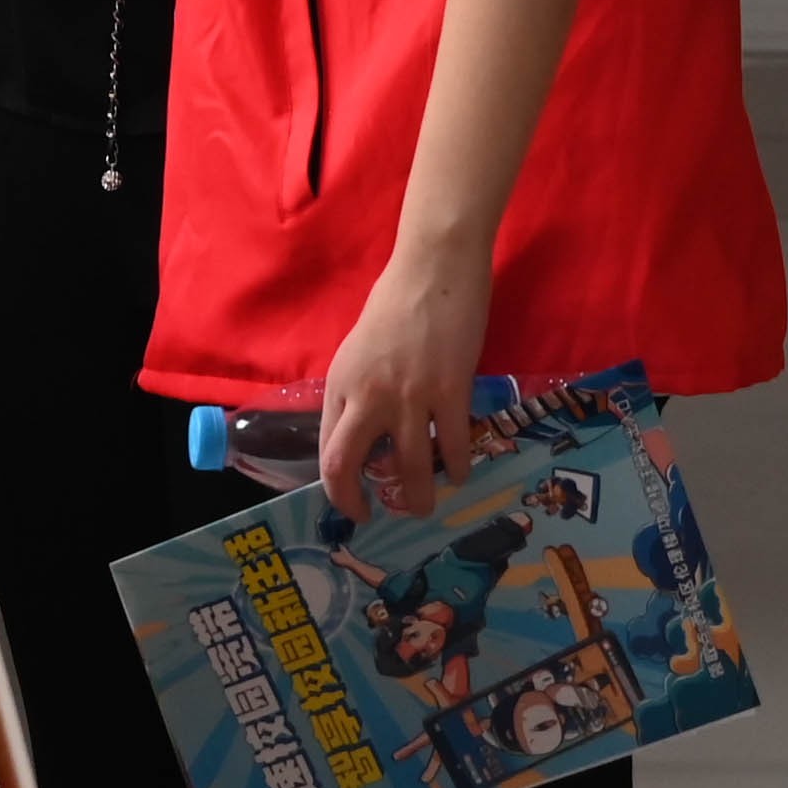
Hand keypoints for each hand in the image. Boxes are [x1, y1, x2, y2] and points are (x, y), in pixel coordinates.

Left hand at [319, 240, 491, 520]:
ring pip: (407, 468)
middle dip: (357, 501)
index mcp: (340, 385)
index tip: (352, 502)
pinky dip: (457, 468)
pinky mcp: (449, 392)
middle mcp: (365, 396)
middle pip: (346, 465)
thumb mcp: (359, 353)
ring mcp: (407, 396)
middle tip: (375, 516)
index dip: (337, 486)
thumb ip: (359, 393)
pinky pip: (452, 446)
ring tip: (425, 507)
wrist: (433, 271)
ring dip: (418, 498)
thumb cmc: (395, 306)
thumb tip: (366, 433)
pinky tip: (459, 474)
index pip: (327, 450)